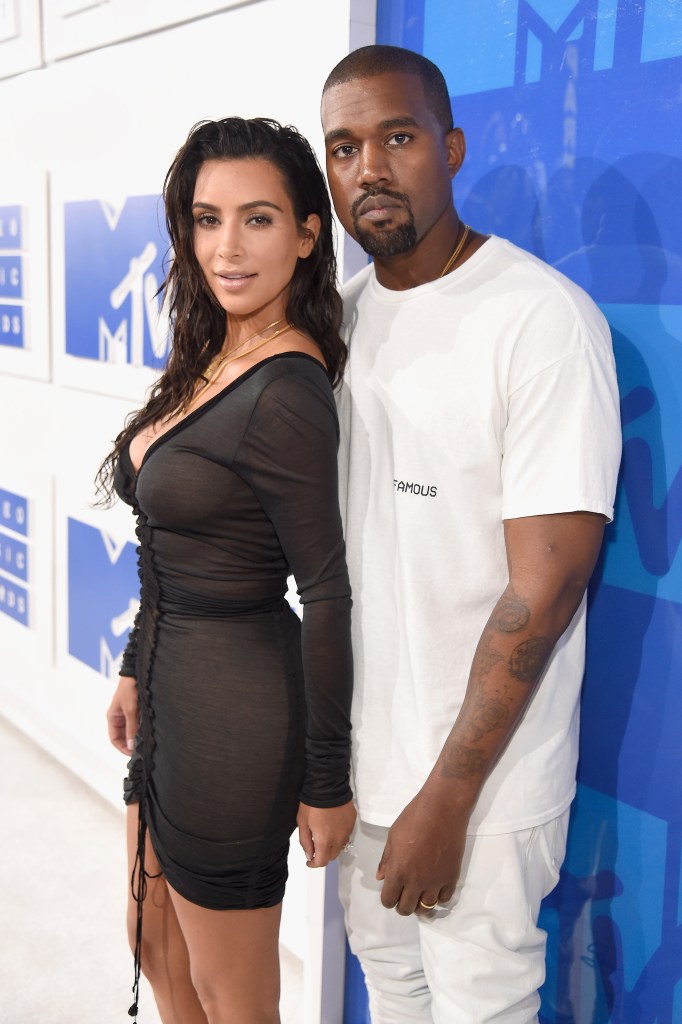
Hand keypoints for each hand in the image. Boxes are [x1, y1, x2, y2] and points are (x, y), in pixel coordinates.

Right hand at [106, 675, 138, 754]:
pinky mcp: (136, 710)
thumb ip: (131, 728)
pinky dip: (142, 728)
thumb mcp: (130, 710)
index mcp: (113, 718)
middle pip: (123, 736)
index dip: (122, 748)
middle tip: (142, 750)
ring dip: (138, 736)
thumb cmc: (129, 689)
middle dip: (131, 743)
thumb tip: (131, 745)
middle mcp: (119, 717)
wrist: (136, 673)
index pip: (114, 739)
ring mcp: (128, 714)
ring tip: (146, 741)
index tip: (133, 754)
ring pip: (131, 730)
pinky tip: (149, 731)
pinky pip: (138, 723)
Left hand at [297, 800, 356, 867]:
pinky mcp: (352, 822)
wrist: (328, 786)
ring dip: (332, 846)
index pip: (322, 862)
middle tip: (316, 848)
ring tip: (325, 837)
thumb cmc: (311, 805)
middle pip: (332, 856)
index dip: (314, 864)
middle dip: (323, 855)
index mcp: (324, 841)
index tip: (309, 861)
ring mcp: (347, 831)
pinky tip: (333, 826)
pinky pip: (346, 834)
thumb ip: (305, 842)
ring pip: (341, 846)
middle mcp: (338, 839)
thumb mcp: (302, 823)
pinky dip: (339, 835)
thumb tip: (309, 855)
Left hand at [377, 785, 466, 915]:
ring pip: (426, 908)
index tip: (391, 893)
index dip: (388, 899)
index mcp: (398, 870)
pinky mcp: (451, 877)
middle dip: (402, 905)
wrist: (442, 809)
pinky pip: (444, 899)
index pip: (388, 900)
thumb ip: (386, 860)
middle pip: (406, 908)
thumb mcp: (393, 836)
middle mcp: (416, 881)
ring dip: (420, 904)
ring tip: (419, 894)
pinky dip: (438, 898)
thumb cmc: (414, 818)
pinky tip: (434, 889)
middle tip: (404, 895)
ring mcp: (435, 881)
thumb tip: (381, 877)